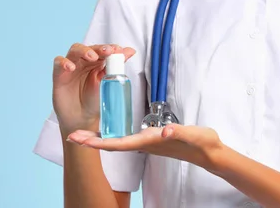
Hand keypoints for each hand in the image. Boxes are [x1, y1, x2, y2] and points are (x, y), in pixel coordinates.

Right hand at [52, 43, 135, 134]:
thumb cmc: (95, 99)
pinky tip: (71, 67)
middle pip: (89, 47)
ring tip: (92, 57)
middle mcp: (84, 61)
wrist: (82, 118)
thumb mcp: (108, 82)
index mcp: (98, 61)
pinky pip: (58, 62)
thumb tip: (131, 50)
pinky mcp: (59, 74)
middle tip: (107, 51)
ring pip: (75, 50)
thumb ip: (117, 66)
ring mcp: (72, 66)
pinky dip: (64, 62)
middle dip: (99, 48)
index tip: (118, 50)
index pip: (103, 49)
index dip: (110, 48)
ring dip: (83, 51)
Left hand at [67, 124, 224, 172]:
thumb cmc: (201, 143)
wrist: (209, 152)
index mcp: (150, 142)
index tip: (80, 140)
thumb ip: (180, 133)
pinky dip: (113, 132)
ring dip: (99, 137)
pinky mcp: (152, 139)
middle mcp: (145, 143)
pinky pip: (127, 137)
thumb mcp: (193, 135)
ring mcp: (147, 142)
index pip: (119, 143)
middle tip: (71, 135)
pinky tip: (108, 127)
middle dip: (91, 141)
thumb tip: (165, 132)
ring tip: (83, 132)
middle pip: (113, 143)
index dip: (98, 142)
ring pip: (118, 140)